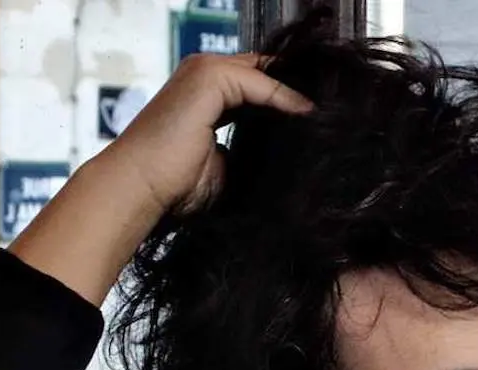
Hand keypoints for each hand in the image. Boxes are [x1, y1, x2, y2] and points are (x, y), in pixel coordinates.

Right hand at [10, 53, 310, 304]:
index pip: (259, 89)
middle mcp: (205, 75)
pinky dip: (287, 101)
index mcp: (207, 96)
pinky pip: (262, 84)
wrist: (141, 190)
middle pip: (266, 75)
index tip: (320, 126)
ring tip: (330, 119)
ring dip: (297, 96)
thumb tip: (290, 167)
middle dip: (298, 94)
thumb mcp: (225, 171)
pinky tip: (311, 119)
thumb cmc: (173, 190)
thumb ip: (253, 157)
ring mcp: (205, 71)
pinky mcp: (209, 77)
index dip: (288, 105)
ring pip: (267, 76)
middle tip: (336, 118)